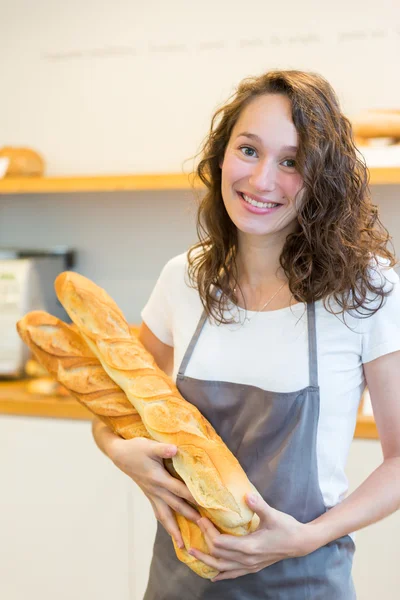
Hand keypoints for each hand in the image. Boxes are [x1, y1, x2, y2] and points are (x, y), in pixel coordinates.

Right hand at [111, 436, 200, 546]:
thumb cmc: (136, 449)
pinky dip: (166, 523)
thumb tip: (174, 450)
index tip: (206, 505)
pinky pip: (158, 513)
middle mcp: (156, 490)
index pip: (179, 490)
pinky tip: (171, 530)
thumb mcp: (149, 446)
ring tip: (182, 544)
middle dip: (189, 517)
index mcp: (158, 479)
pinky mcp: (149, 495)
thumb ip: (162, 449)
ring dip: (174, 530)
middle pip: (176, 506)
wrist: (120, 455)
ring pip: (164, 516)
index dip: (193, 497)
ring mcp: (152, 494)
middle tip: (204, 528)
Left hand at [188, 493, 306, 581]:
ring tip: (193, 552)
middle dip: (205, 541)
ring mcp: (250, 566)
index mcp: (249, 546)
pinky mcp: (253, 567)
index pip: (220, 542)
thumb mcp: (273, 515)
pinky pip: (233, 574)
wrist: (300, 543)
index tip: (202, 518)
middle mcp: (247, 559)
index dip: (208, 532)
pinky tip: (213, 576)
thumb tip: (247, 495)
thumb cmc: (286, 527)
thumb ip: (259, 505)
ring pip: (222, 568)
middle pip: (218, 555)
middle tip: (197, 525)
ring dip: (206, 561)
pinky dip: (221, 574)